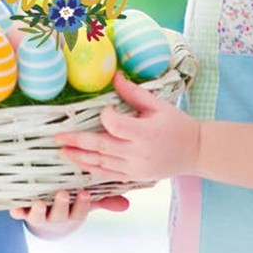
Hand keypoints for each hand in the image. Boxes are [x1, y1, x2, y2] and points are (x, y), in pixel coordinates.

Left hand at [9, 190, 129, 239]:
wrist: (48, 219)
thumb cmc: (71, 203)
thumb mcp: (87, 202)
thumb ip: (105, 200)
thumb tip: (127, 202)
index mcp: (73, 213)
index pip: (80, 211)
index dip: (82, 204)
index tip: (86, 193)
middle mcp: (56, 215)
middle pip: (60, 214)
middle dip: (61, 205)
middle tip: (62, 193)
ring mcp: (40, 215)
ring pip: (39, 216)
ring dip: (38, 211)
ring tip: (39, 203)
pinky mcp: (24, 212)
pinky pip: (19, 213)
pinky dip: (16, 211)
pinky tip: (13, 206)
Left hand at [55, 72, 200, 181]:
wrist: (195, 151)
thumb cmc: (176, 123)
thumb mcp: (157, 104)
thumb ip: (133, 92)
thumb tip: (114, 74)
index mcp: (146, 134)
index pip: (116, 126)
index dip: (106, 116)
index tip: (104, 108)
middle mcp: (139, 154)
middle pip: (103, 147)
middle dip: (78, 142)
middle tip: (57, 137)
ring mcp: (137, 169)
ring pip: (103, 164)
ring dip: (80, 158)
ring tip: (62, 152)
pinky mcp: (136, 177)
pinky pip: (110, 176)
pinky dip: (94, 170)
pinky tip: (80, 164)